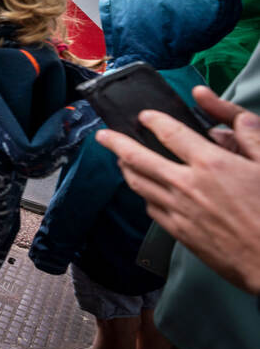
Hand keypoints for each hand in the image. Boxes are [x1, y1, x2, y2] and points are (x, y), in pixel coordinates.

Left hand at [96, 86, 259, 295]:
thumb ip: (251, 138)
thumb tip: (237, 119)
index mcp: (210, 164)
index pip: (170, 132)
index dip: (153, 120)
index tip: (144, 116)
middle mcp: (187, 185)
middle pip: (138, 157)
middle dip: (116, 143)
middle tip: (103, 136)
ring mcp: (179, 210)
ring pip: (138, 184)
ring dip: (125, 169)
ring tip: (119, 161)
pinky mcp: (179, 232)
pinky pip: (151, 209)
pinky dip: (143, 195)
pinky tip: (144, 192)